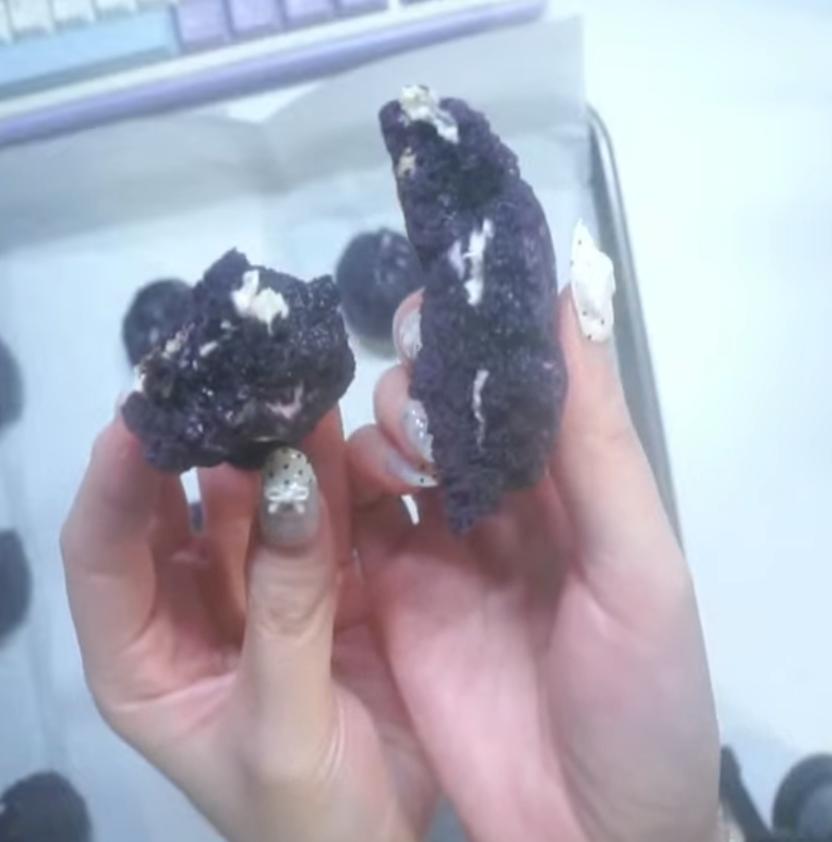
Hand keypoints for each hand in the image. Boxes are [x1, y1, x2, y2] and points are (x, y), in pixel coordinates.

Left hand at [59, 413, 436, 841]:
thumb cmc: (306, 820)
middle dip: (196, 439)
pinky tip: (349, 432)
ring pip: (254, 503)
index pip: (103, 552)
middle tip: (228, 365)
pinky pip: (325, 521)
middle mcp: (193, 614)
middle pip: (174, 510)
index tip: (146, 408)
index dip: (115, 480)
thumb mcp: (282, 727)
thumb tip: (298, 485)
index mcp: (142, 660)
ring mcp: (265, 598)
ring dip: (271, 445)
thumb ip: (288, 612)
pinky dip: (335, 476)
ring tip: (293, 379)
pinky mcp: (334, 592)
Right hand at [347, 288, 719, 841]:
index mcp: (581, 493)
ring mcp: (442, 557)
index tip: (449, 302)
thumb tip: (573, 301)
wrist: (589, 838)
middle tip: (419, 404)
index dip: (487, 340)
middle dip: (425, 384)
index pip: (528, 389)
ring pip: (392, 456)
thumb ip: (597, 445)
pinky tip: (321, 476)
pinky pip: (346, 527)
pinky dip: (327, 489)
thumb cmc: (645, 702)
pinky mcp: (387, 607)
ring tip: (394, 455)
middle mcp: (510, 512)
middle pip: (449, 413)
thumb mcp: (640, 570)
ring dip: (380, 432)